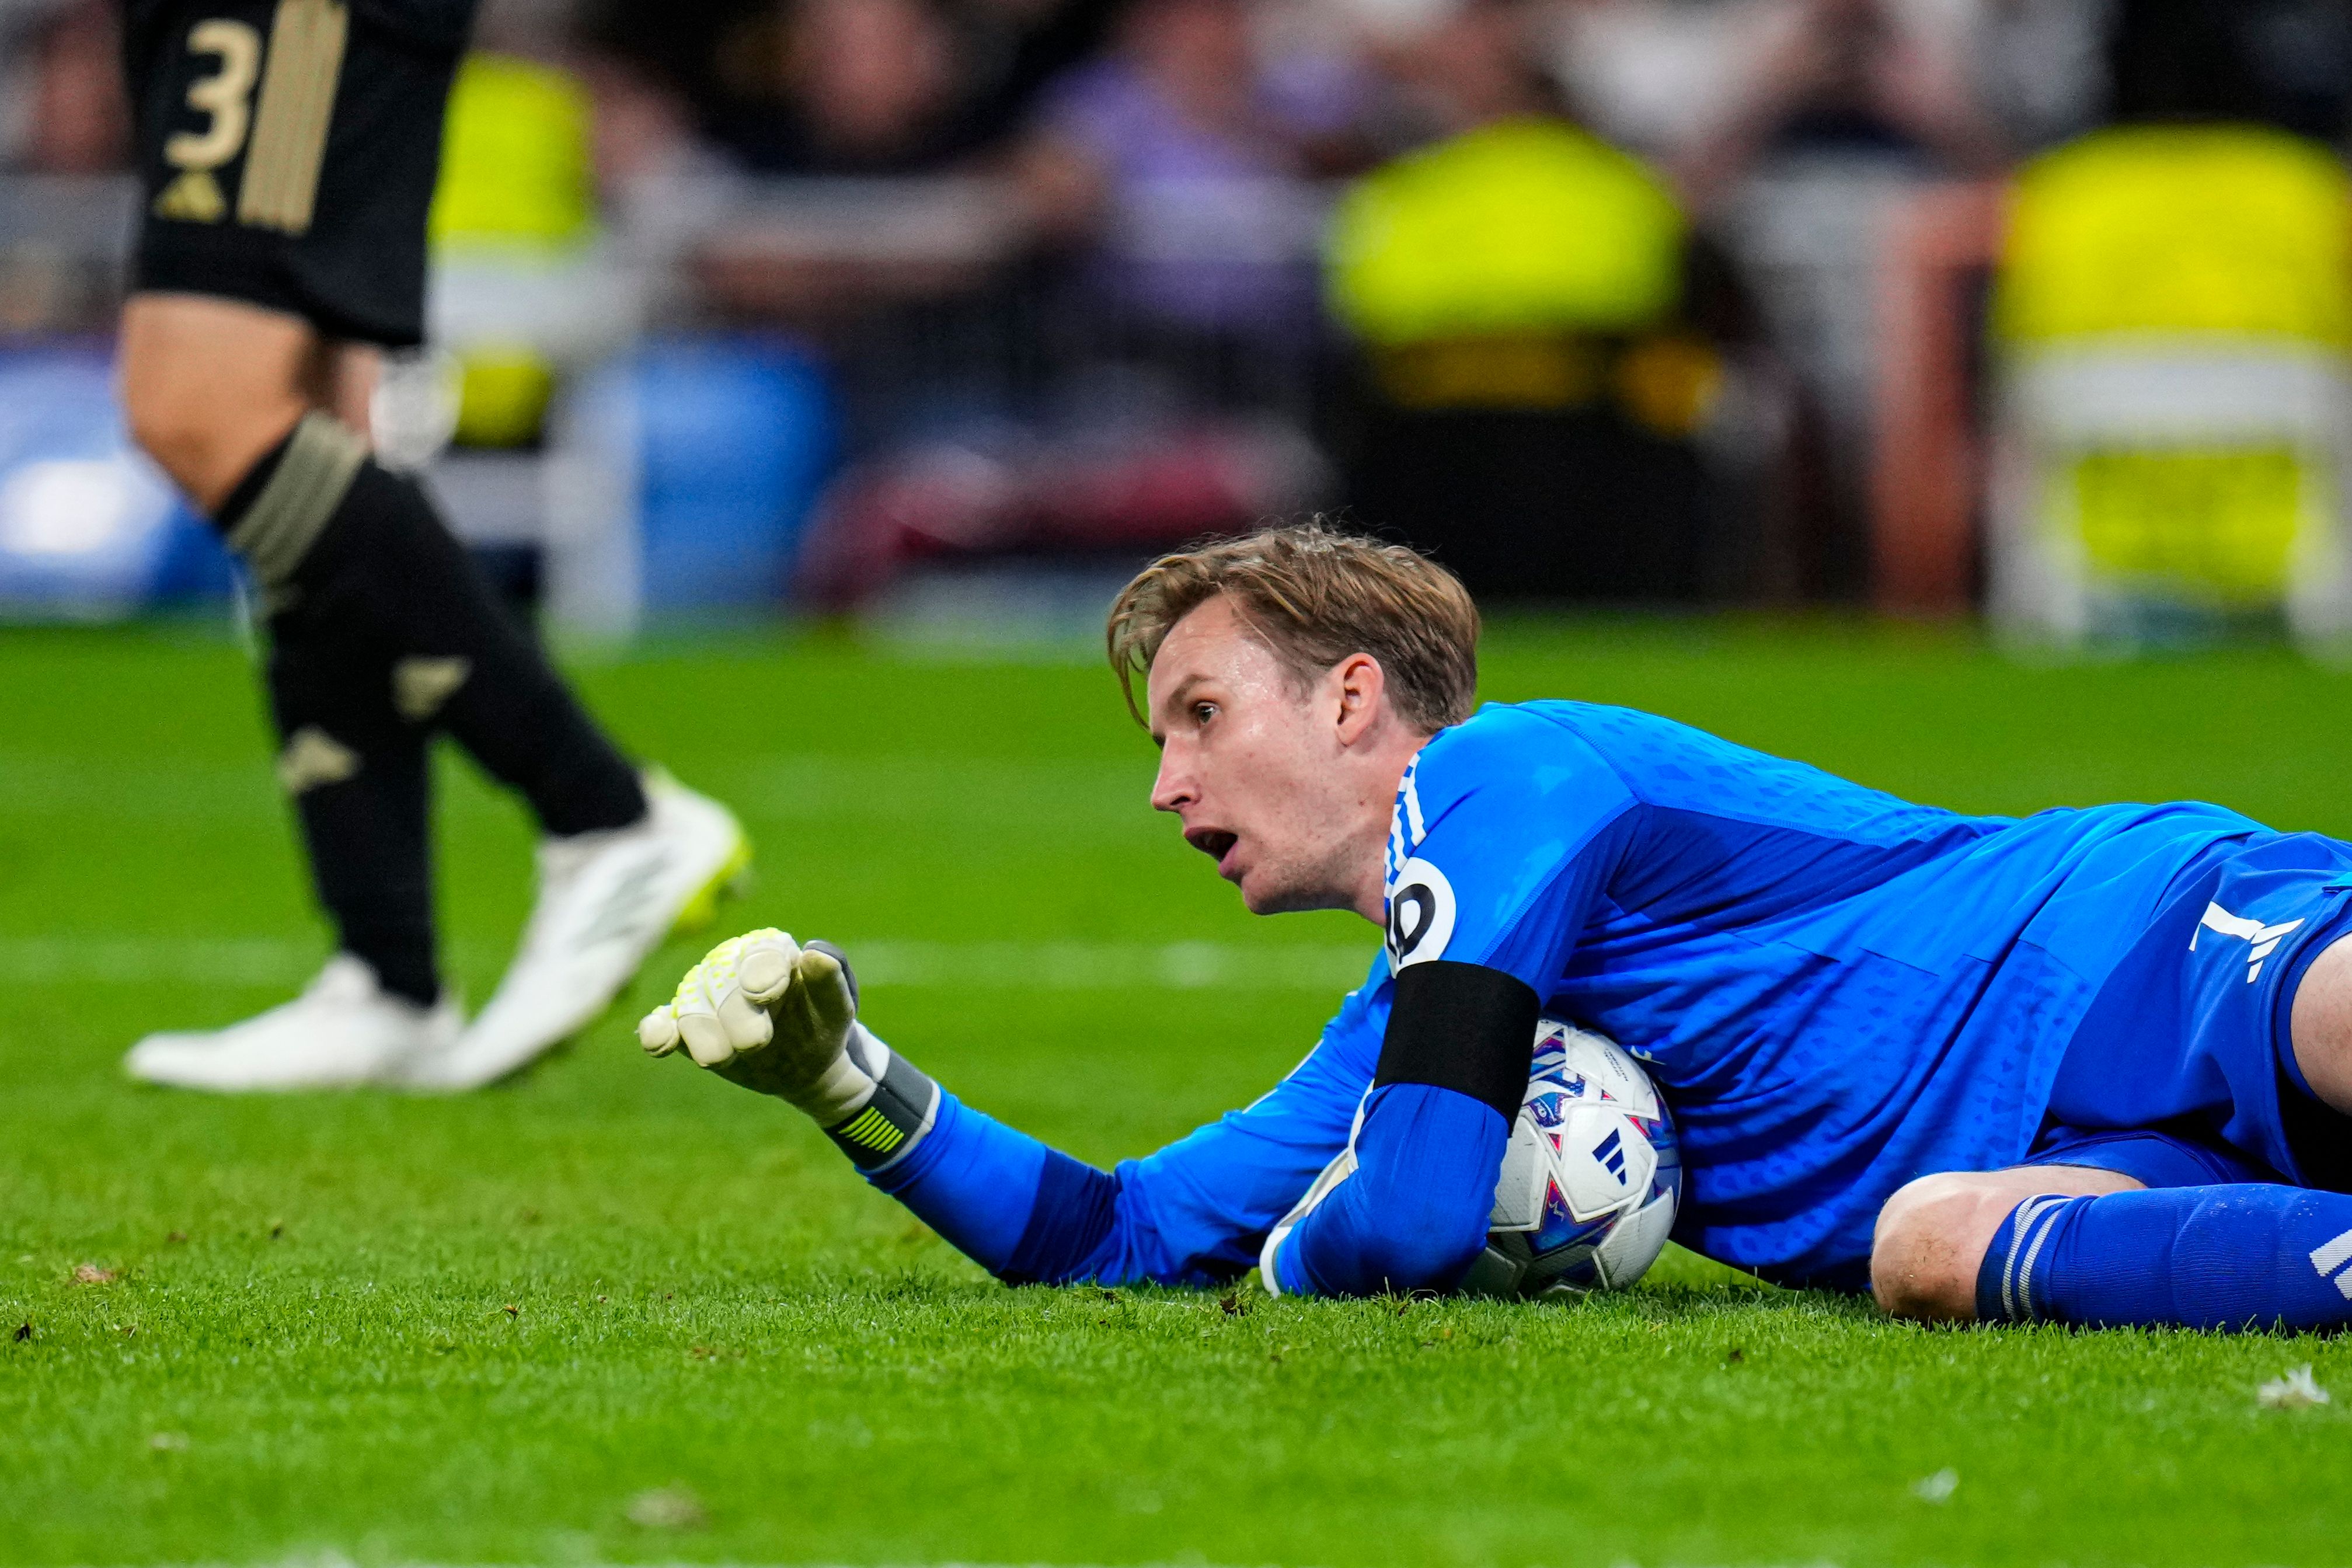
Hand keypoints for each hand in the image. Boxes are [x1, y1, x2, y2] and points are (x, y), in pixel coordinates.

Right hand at [638, 928, 870, 1118]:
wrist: (803, 1064)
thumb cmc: (821, 1025)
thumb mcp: (838, 1007)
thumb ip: (831, 980)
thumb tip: (815, 953)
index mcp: (770, 951)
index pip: (758, 954)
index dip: (760, 972)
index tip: (765, 993)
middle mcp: (730, 967)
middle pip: (720, 983)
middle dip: (737, 1015)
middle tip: (757, 1042)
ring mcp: (704, 997)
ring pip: (690, 1008)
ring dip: (704, 1034)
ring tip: (724, 1057)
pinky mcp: (685, 1028)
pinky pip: (660, 1025)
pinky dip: (656, 1033)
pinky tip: (659, 1043)